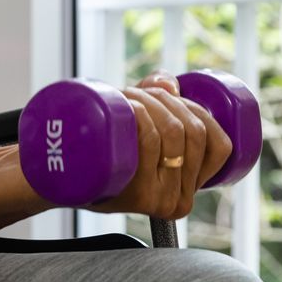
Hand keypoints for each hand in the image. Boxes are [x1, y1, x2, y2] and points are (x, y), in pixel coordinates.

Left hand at [88, 71, 232, 219]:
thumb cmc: (101, 151)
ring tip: (128, 95)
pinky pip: (151, 140)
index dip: (201, 112)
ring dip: (152, 98)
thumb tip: (170, 82)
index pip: (220, 145)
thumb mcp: (137, 129)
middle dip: (170, 98)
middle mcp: (179, 199)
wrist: (61, 174)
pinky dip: (142, 112)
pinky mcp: (137, 193)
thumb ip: (159, 98)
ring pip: (174, 130)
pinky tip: (130, 105)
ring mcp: (159, 198)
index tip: (173, 102)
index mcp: (188, 189)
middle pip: (195, 131)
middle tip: (139, 92)